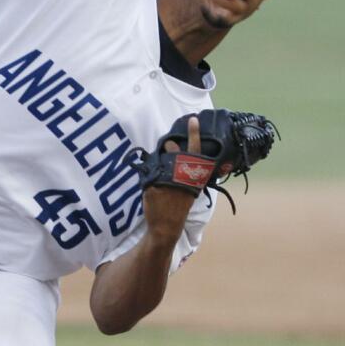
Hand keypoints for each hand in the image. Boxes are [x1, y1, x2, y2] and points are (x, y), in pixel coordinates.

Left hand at [140, 115, 202, 244]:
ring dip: (158, 161)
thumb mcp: (189, 189)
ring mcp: (166, 180)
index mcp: (194, 177)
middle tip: (167, 151)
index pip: (195, 151)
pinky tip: (153, 187)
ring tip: (161, 174)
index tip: (193, 119)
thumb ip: (185, 172)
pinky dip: (149, 177)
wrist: (165, 226)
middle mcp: (181, 176)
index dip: (194, 134)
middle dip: (168, 147)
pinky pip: (149, 172)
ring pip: (159, 159)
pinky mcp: (152, 185)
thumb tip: (174, 150)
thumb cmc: (179, 206)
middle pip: (172, 150)